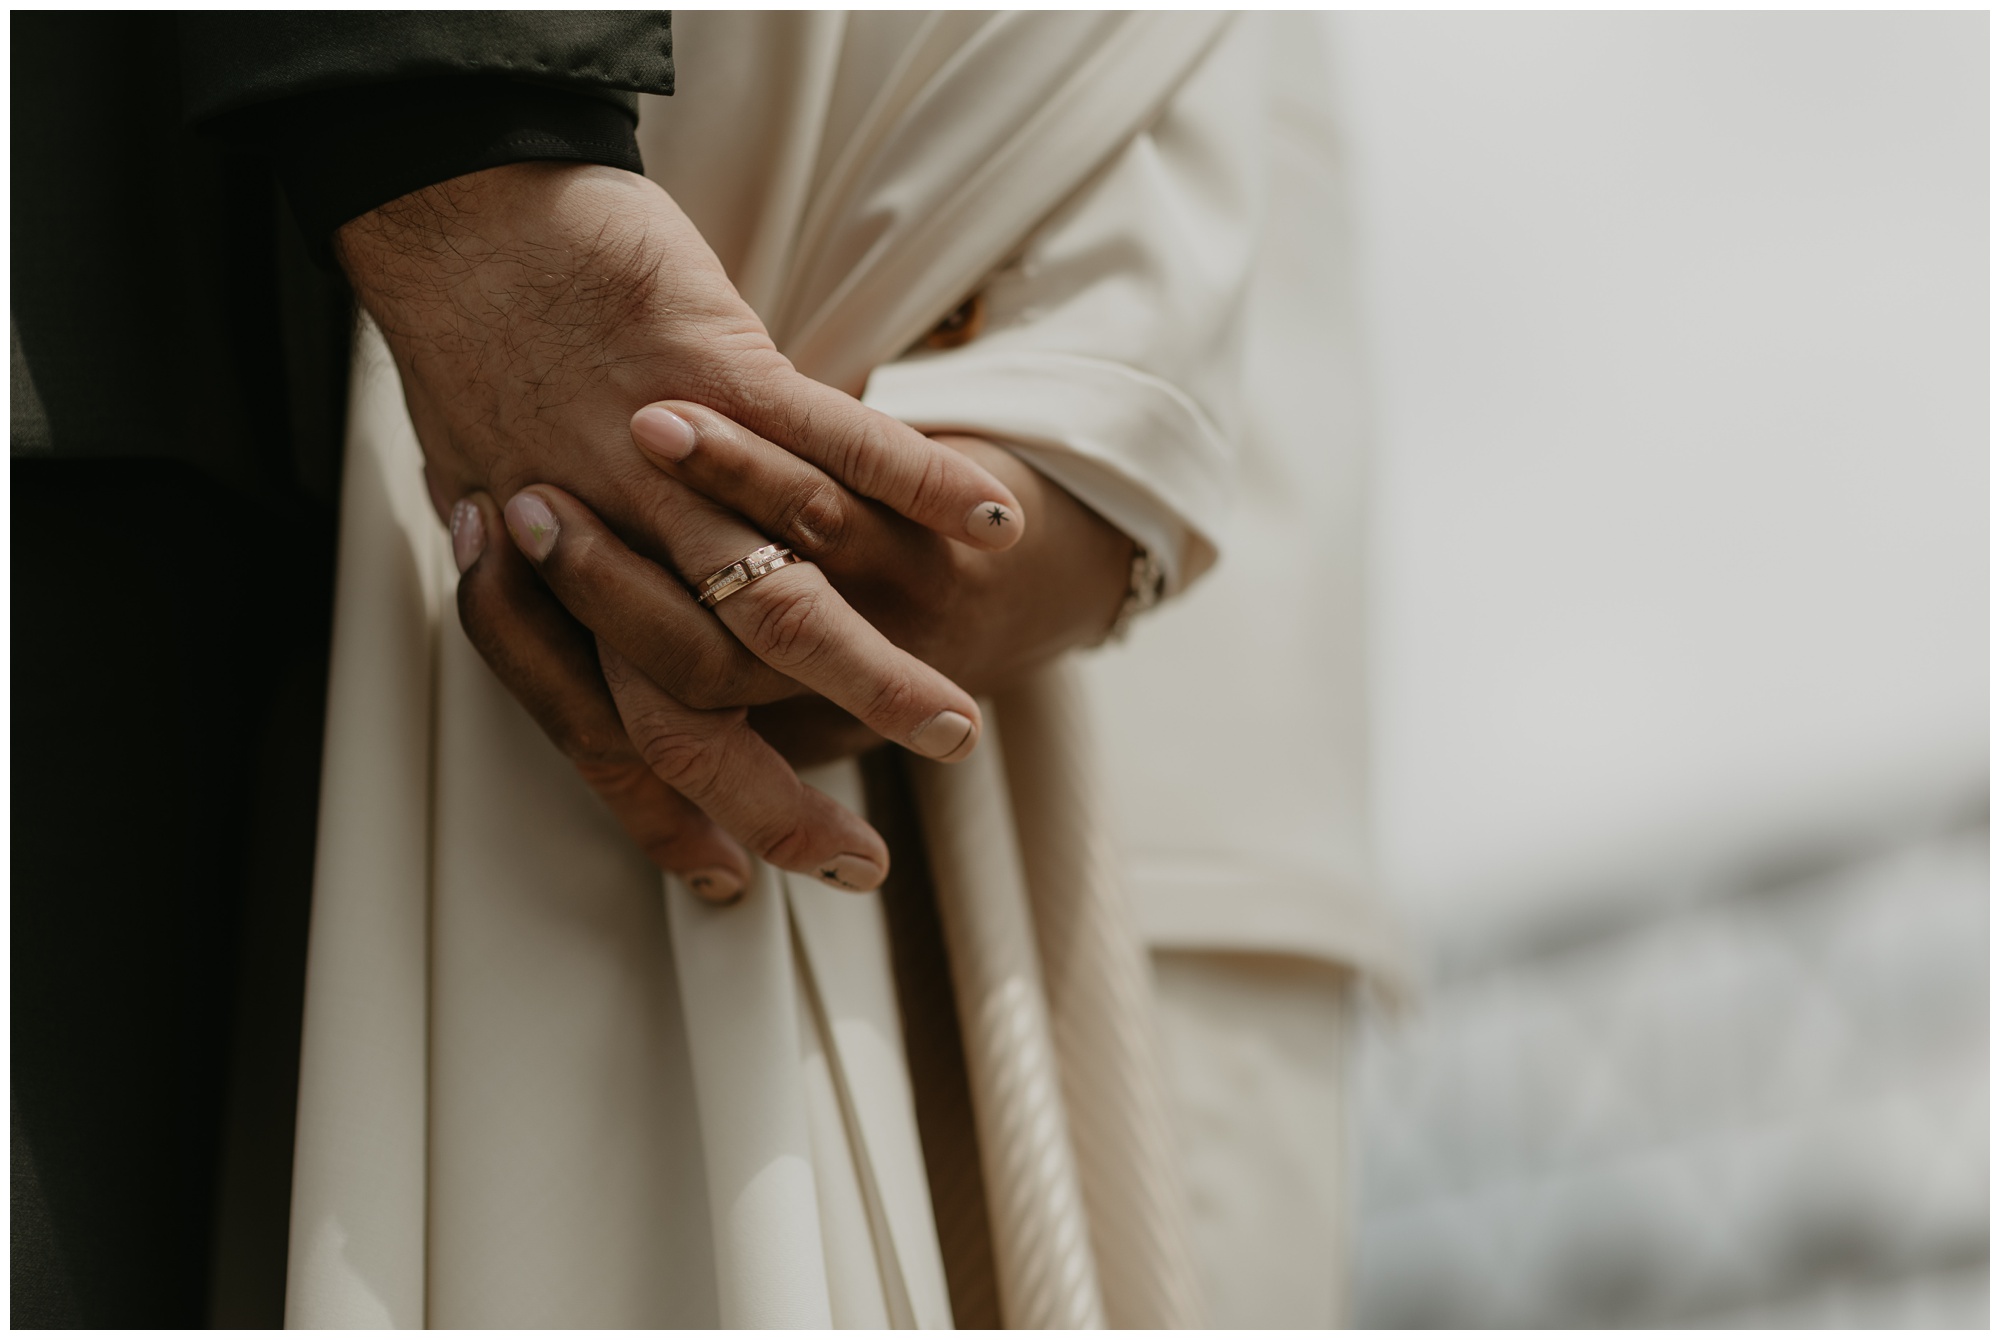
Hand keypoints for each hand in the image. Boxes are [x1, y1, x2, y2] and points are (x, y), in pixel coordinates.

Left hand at [337, 162, 1033, 891]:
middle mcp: (605, 543)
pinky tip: (987, 524)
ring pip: (788, 600)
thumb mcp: (482, 494)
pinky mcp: (727, 370)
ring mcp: (668, 468)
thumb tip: (581, 665)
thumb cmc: (466, 358)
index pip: (612, 732)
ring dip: (880, 674)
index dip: (669, 819)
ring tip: (951, 727)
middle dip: (788, 800)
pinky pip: (839, 442)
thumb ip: (536, 591)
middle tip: (859, 864)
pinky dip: (923, 483)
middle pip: (711, 702)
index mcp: (542, 582)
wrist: (458, 216)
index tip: (729, 884)